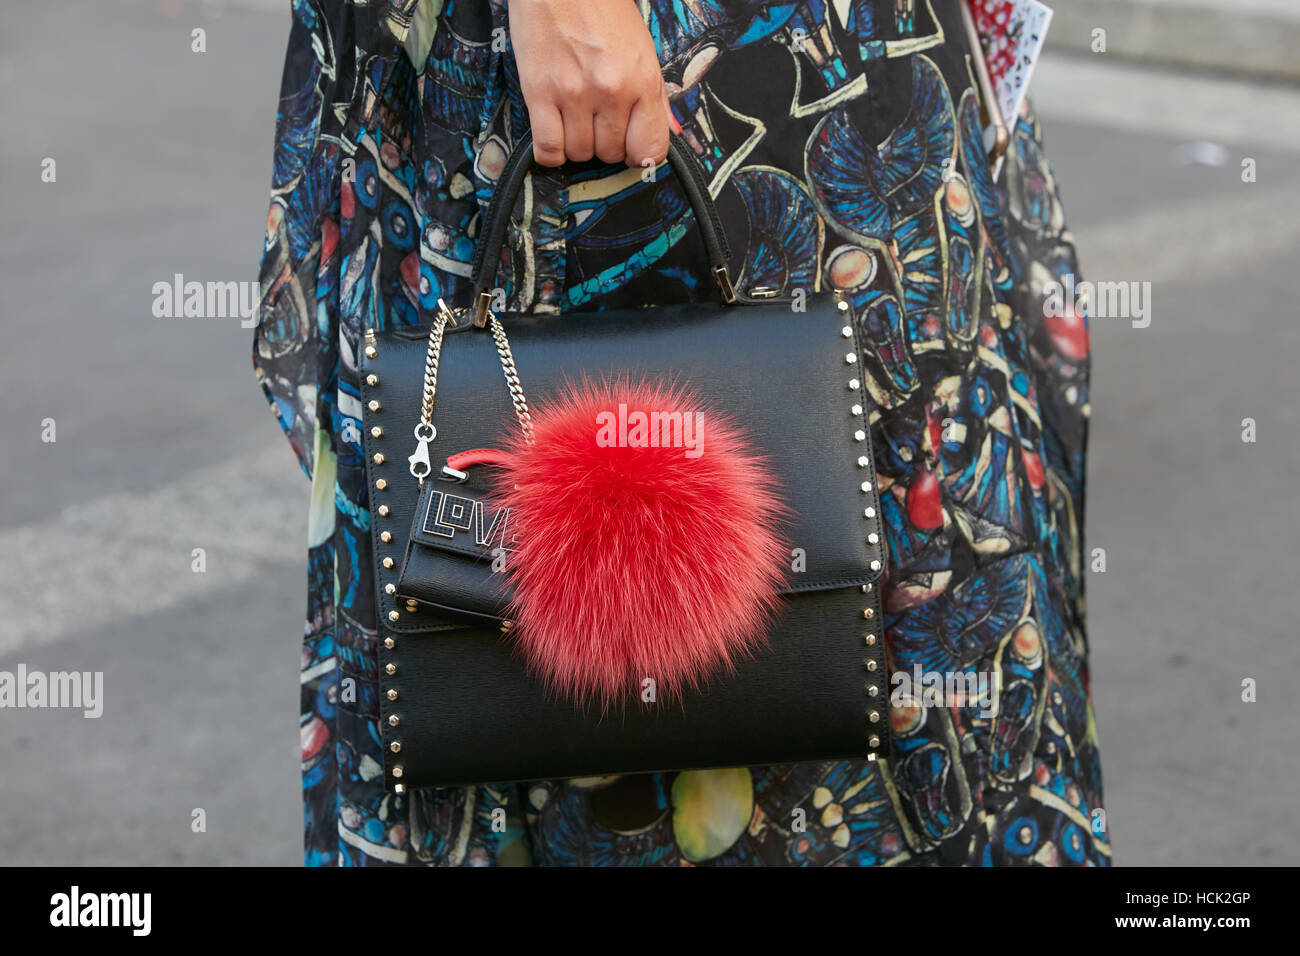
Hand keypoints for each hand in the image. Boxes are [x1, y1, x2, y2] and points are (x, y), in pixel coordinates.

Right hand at [507, 0, 673, 167]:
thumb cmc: (600, 9)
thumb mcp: (641, 50)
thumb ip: (654, 98)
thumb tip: (666, 135)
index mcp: (642, 80)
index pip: (650, 149)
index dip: (638, 154)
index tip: (628, 147)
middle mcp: (611, 91)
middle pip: (610, 153)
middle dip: (603, 142)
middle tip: (596, 119)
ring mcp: (575, 94)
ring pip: (579, 154)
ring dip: (576, 144)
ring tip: (574, 117)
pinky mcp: (540, 93)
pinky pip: (548, 149)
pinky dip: (550, 151)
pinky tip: (554, 132)